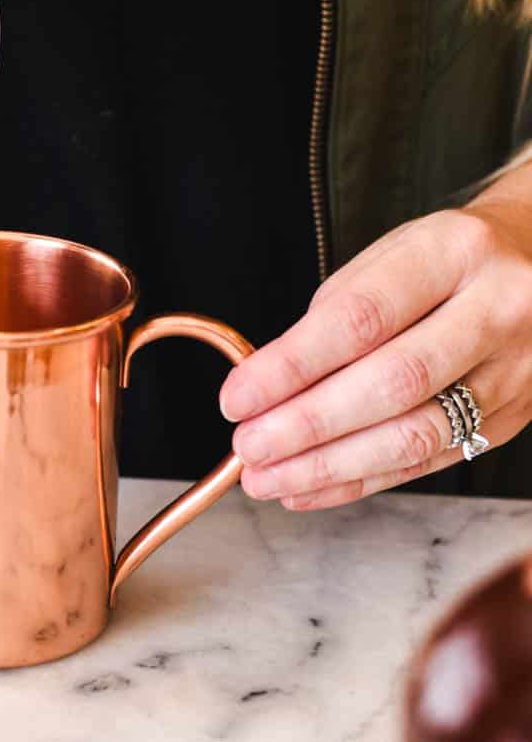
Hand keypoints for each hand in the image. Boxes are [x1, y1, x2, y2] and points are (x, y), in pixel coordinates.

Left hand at [220, 165, 531, 508]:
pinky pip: (428, 462)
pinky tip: (310, 488)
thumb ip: (333, 317)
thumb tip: (265, 388)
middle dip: (307, 425)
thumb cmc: (445, 260)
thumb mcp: (390, 258)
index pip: (361, 319)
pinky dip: (361, 481)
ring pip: (415, 435)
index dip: (291, 366)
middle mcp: (497, 310)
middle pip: (392, 384)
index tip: (238, 397)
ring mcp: (515, 371)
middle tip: (248, 447)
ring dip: (329, 467)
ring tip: (269, 478)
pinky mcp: (512, 420)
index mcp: (454, 252)